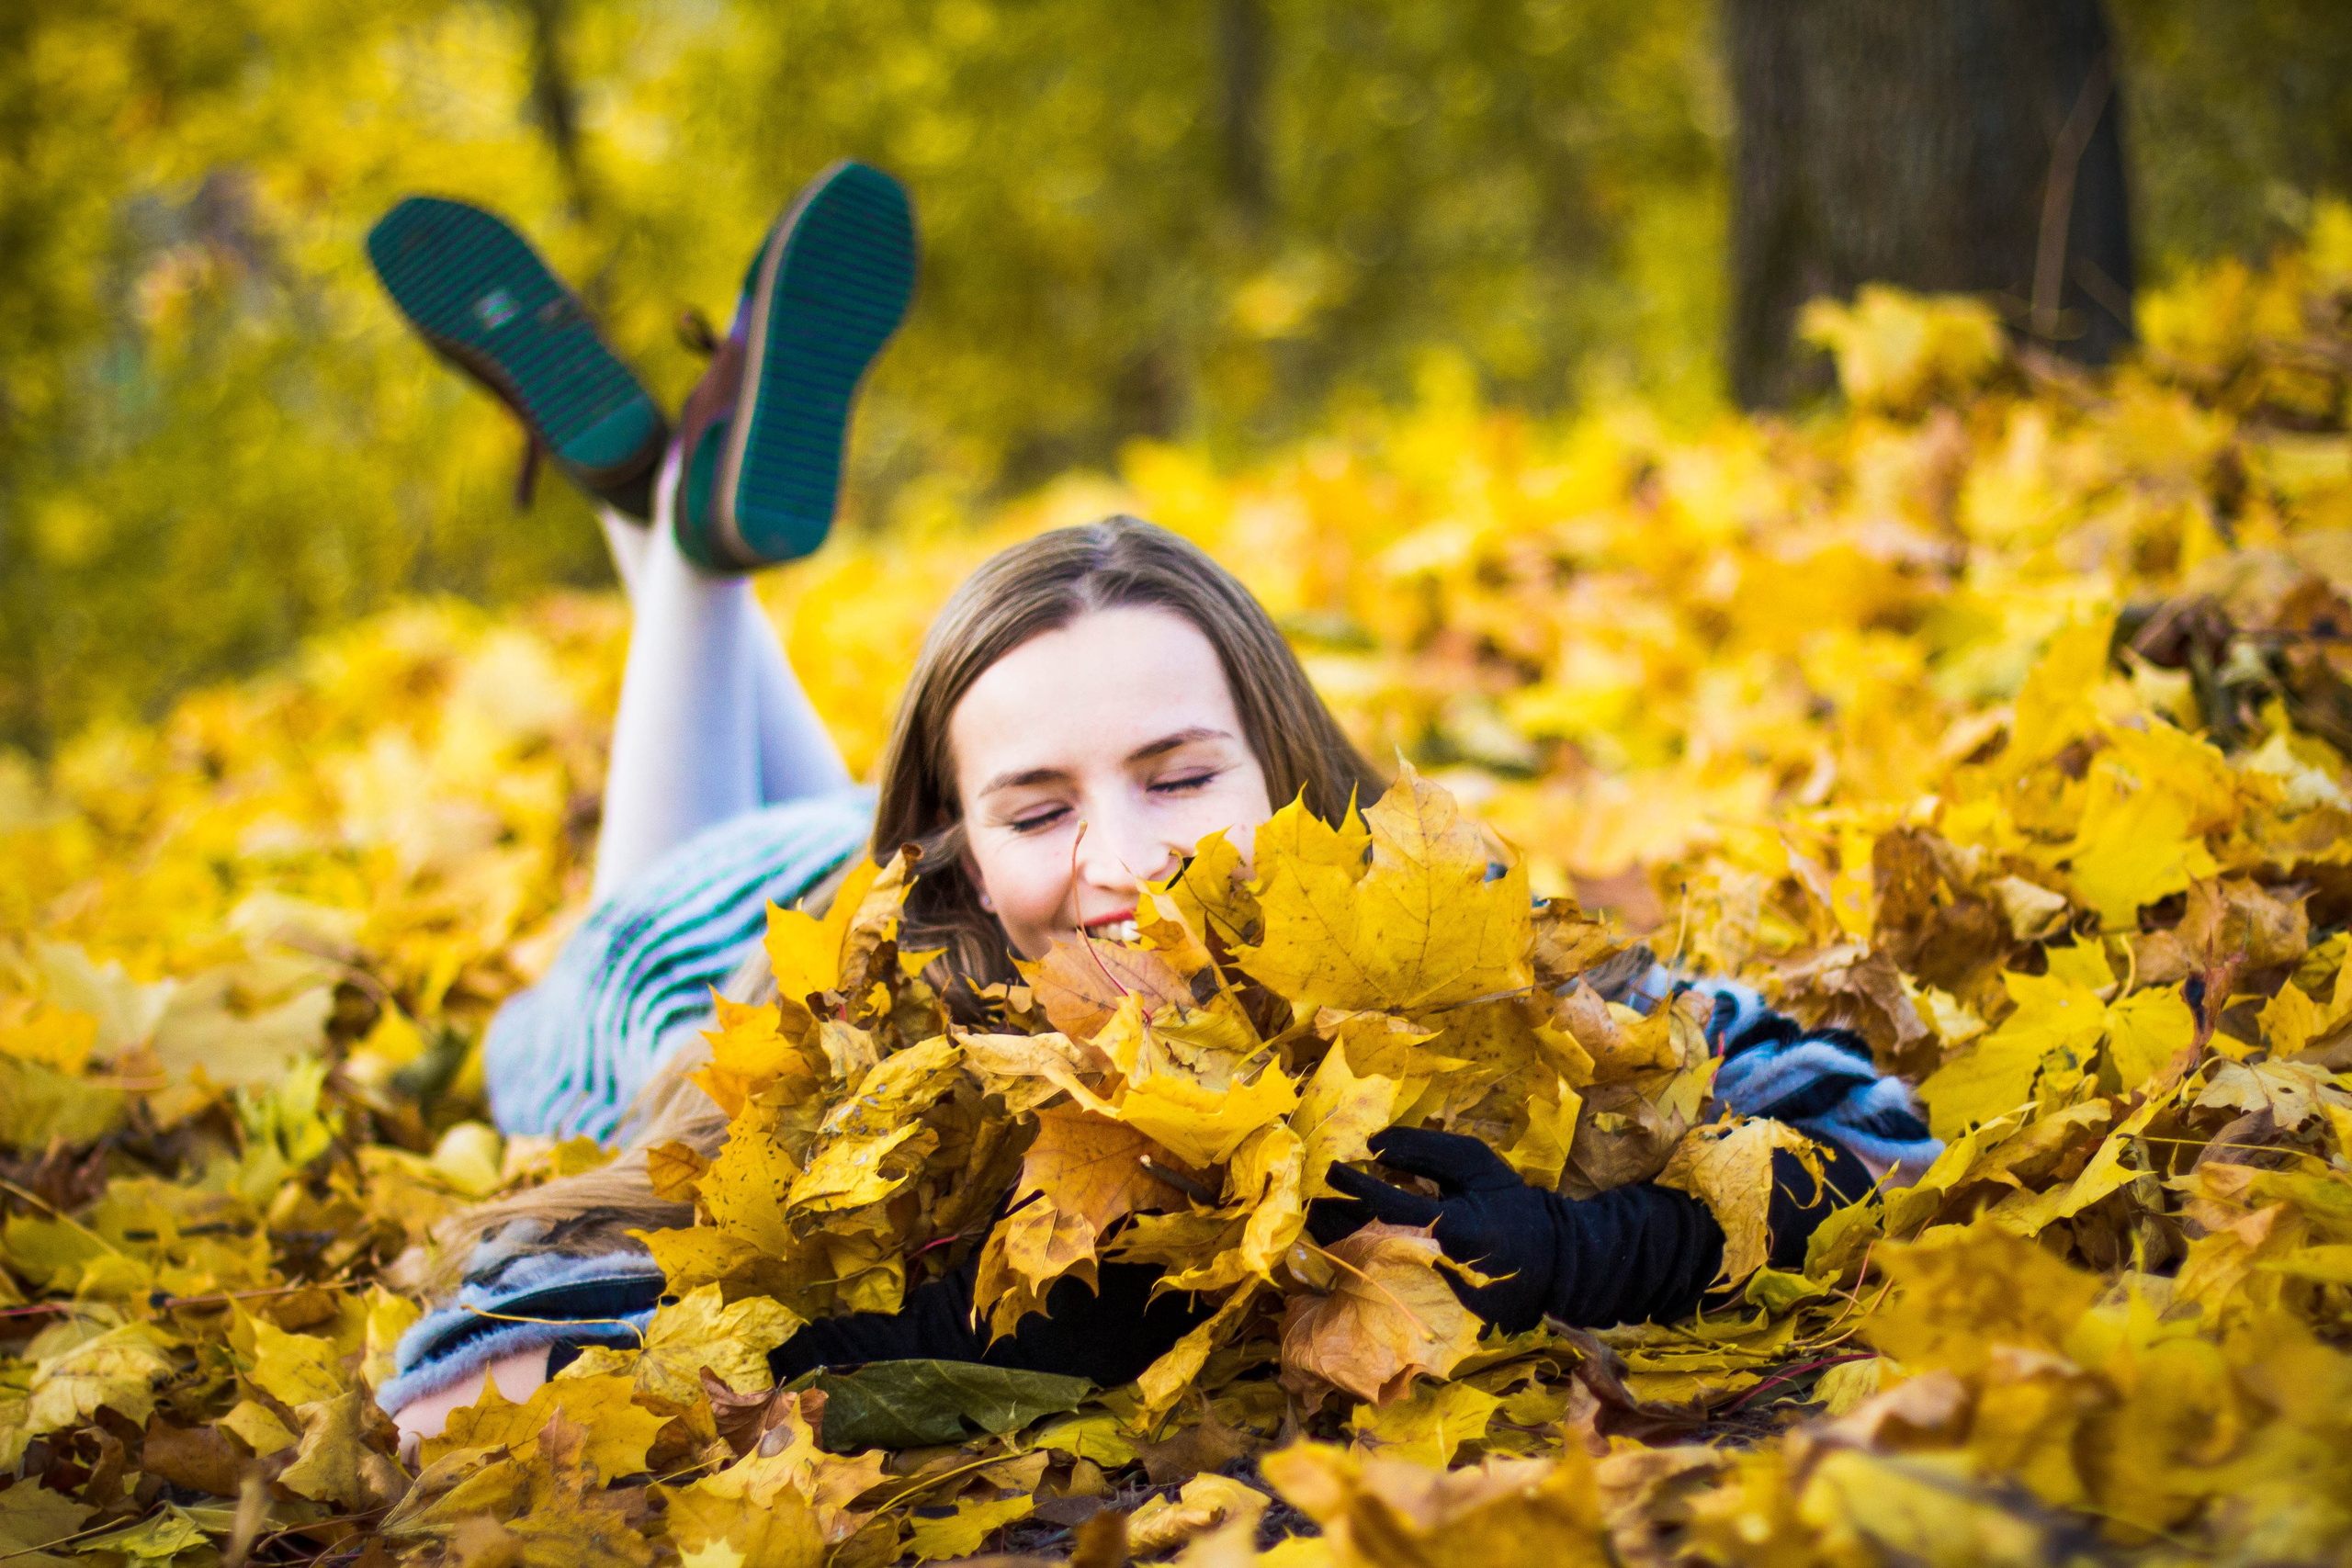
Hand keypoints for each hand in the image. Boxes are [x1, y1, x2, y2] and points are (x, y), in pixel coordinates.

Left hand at [1309, 1126, 1561, 1332]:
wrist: (1550, 1263)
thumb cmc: (1510, 1206)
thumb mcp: (1476, 1165)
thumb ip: (1424, 1150)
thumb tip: (1372, 1144)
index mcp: (1452, 1227)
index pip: (1388, 1205)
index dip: (1355, 1186)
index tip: (1334, 1171)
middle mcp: (1435, 1268)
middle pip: (1367, 1245)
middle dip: (1334, 1220)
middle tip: (1313, 1200)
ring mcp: (1430, 1298)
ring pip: (1366, 1272)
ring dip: (1337, 1245)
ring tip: (1320, 1221)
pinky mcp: (1430, 1317)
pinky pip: (1380, 1293)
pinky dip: (1357, 1271)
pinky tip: (1341, 1251)